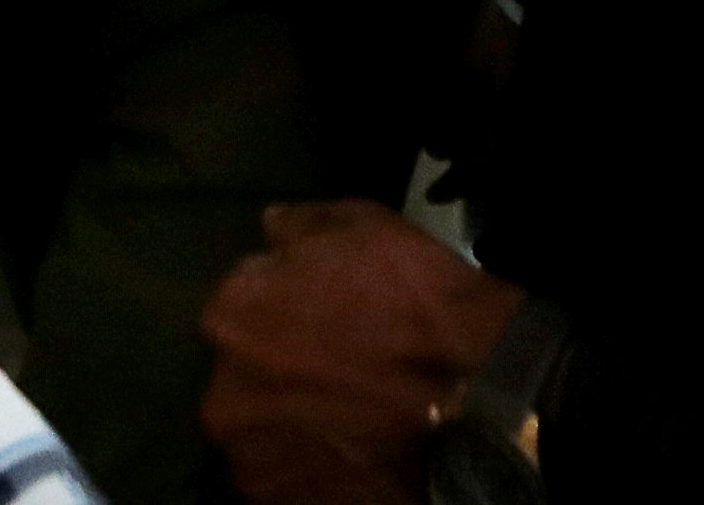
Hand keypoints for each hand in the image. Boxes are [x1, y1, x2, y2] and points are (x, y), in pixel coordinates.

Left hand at [201, 198, 527, 504]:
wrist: (481, 401)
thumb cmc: (416, 305)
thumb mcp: (361, 225)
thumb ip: (298, 225)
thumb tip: (271, 228)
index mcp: (228, 316)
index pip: (238, 301)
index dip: (281, 303)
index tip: (318, 311)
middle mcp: (222, 391)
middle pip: (242, 369)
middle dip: (277, 364)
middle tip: (335, 365)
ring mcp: (252, 457)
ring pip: (260, 426)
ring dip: (288, 416)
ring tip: (346, 413)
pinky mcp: (283, 501)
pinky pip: (286, 470)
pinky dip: (309, 460)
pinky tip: (350, 446)